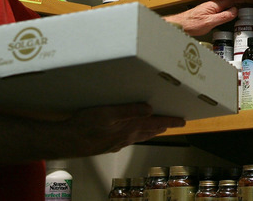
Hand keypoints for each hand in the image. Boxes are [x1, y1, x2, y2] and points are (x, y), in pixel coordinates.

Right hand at [53, 103, 184, 156]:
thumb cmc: (87, 124)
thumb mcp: (109, 112)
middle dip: (164, 126)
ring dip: (152, 131)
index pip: (156, 123)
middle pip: (150, 130)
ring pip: (140, 136)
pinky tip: (133, 134)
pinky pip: (129, 139)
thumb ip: (130, 110)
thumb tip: (151, 109)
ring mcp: (118, 142)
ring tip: (159, 128)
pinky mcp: (109, 144)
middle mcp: (127, 136)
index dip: (170, 121)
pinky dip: (137, 135)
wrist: (68, 141)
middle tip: (175, 124)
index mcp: (130, 127)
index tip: (183, 121)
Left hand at [164, 0, 252, 35]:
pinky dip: (231, 8)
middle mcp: (213, 3)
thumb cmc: (191, 23)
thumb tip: (235, 10)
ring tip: (246, 8)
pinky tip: (232, 13)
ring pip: (227, 3)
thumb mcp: (210, 22)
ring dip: (237, 4)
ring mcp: (211, 7)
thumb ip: (224, 16)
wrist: (179, 25)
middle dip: (243, 0)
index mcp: (215, 4)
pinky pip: (223, 7)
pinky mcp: (208, 11)